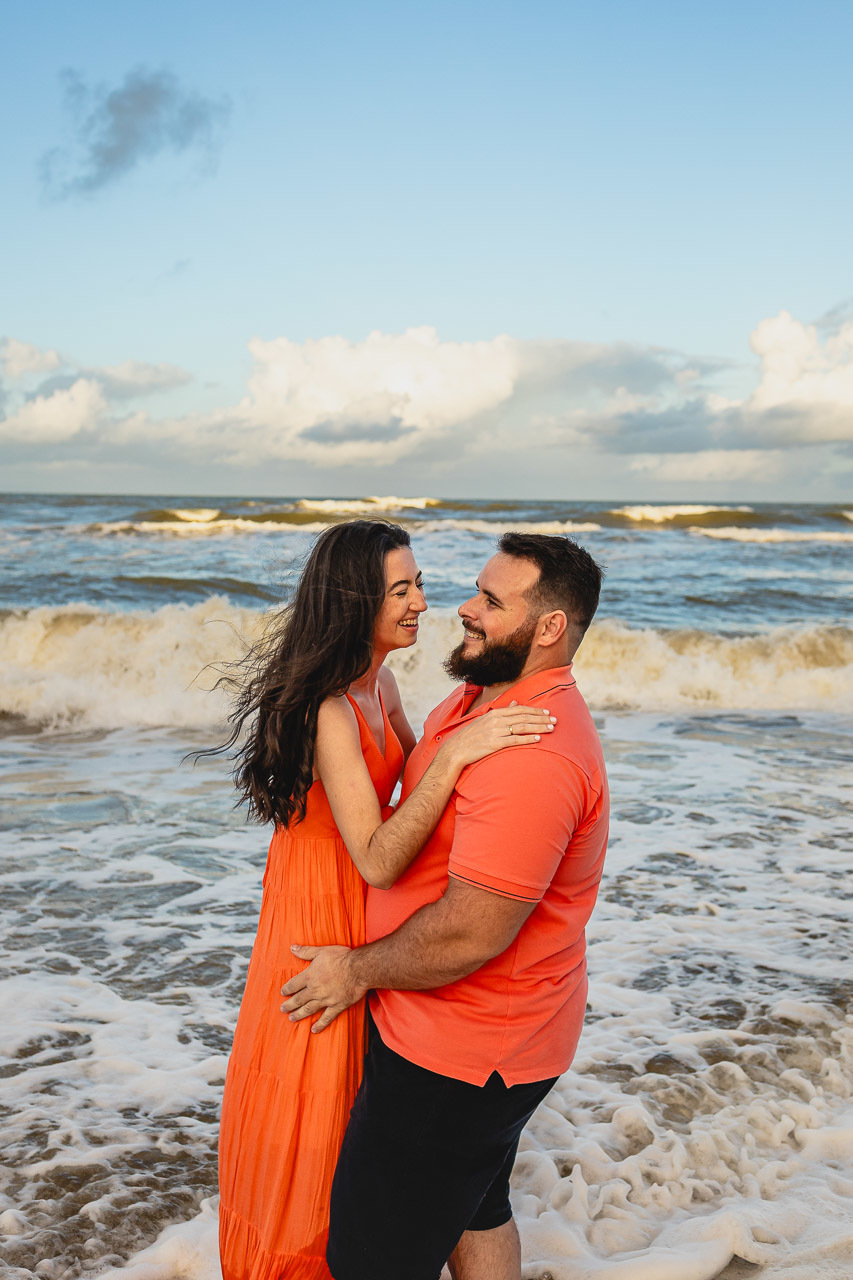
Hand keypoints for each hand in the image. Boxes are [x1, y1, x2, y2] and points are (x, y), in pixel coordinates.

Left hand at [280, 944, 366, 1032]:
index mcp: (310, 976)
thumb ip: (306, 951)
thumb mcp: (321, 951)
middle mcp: (315, 990)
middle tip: (282, 1009)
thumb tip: (292, 947)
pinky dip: (320, 1024)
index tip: (283, 993)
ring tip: (292, 1019)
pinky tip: (314, 1030)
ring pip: (309, 1009)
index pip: (294, 985)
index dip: (287, 989)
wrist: (358, 969)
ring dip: (299, 1014)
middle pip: (299, 999)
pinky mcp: (337, 1006)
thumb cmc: (340, 958)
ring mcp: (326, 999)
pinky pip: (326, 1017)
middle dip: (289, 1005)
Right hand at [441, 703, 555, 768]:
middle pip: (524, 717)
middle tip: (555, 720)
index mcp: (495, 713)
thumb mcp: (486, 719)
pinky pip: (515, 740)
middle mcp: (496, 720)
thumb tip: (514, 703)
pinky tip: (538, 739)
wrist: (456, 750)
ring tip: (551, 729)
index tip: (547, 712)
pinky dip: (527, 739)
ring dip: (538, 727)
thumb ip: (502, 711)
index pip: (519, 709)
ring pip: (522, 727)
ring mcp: (495, 732)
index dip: (535, 711)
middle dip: (541, 718)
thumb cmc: (472, 735)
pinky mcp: (494, 744)